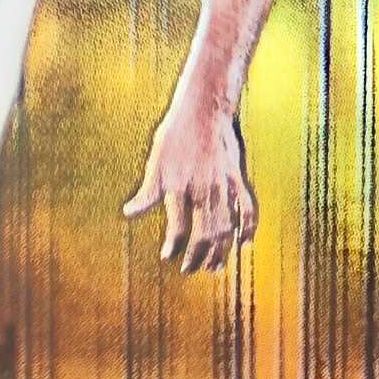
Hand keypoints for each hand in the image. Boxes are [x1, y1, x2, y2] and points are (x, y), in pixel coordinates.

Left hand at [123, 103, 257, 273]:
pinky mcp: (237, 179)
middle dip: (196, 256)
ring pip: (226, 227)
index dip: (173, 246)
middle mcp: (203, 190)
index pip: (178, 228)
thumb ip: (147, 192)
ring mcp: (223, 186)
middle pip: (203, 234)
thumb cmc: (175, 135)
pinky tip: (243, 244)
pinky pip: (248, 209)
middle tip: (189, 269)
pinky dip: (248, 228)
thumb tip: (129, 213)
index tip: (167, 256)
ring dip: (220, 251)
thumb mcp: (155, 162)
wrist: (205, 109)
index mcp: (179, 187)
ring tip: (213, 267)